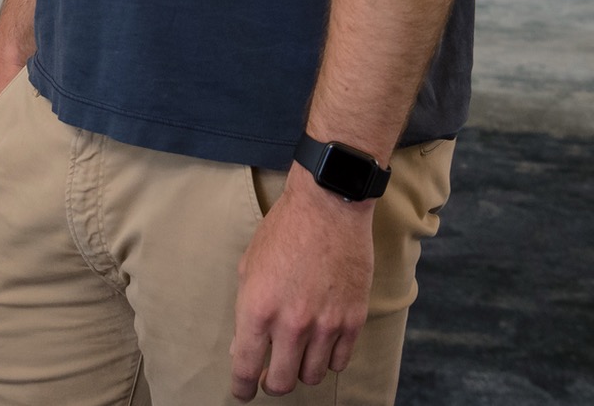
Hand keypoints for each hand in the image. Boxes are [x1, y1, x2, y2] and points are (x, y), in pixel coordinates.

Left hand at [229, 172, 375, 399]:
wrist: (328, 206)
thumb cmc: (283, 231)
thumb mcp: (249, 268)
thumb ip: (244, 312)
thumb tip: (241, 348)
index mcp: (257, 309)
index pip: (246, 368)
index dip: (242, 388)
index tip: (243, 392)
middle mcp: (291, 324)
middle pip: (281, 383)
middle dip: (271, 385)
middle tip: (270, 376)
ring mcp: (325, 325)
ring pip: (312, 376)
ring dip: (301, 372)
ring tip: (297, 356)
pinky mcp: (353, 320)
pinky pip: (340, 361)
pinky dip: (329, 360)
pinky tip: (322, 347)